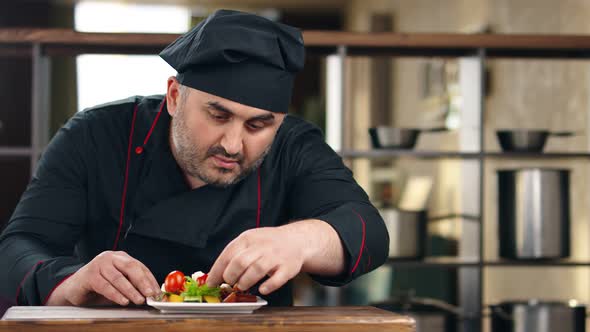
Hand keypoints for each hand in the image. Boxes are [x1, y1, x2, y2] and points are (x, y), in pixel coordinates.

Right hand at [45, 251, 160, 305]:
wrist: (74, 288)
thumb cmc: (99, 285)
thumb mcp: (118, 283)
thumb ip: (133, 285)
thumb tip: (150, 293)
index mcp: (121, 257)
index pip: (140, 266)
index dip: (149, 279)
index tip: (156, 291)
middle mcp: (110, 257)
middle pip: (131, 267)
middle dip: (142, 282)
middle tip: (150, 294)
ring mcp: (99, 264)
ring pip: (118, 277)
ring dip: (130, 290)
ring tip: (138, 299)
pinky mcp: (89, 275)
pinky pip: (105, 285)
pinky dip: (116, 294)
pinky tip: (123, 301)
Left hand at [206, 226, 305, 294]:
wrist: (296, 239)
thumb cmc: (268, 243)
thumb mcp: (250, 241)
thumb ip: (234, 255)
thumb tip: (214, 275)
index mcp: (248, 238)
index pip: (228, 254)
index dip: (217, 271)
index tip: (210, 283)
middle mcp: (262, 246)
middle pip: (240, 262)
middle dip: (230, 276)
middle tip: (229, 283)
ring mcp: (276, 256)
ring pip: (257, 270)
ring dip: (245, 282)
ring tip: (242, 286)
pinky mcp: (288, 267)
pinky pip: (277, 279)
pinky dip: (268, 286)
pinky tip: (262, 289)